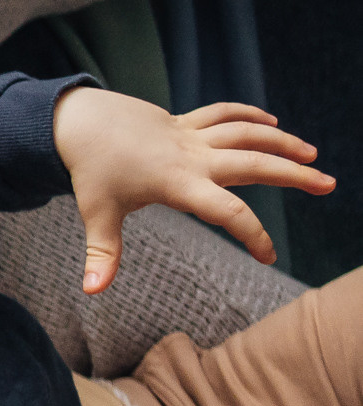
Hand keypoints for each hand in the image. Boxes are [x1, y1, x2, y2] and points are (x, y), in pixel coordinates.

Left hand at [52, 88, 333, 293]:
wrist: (77, 122)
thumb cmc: (89, 172)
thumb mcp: (95, 215)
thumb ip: (101, 254)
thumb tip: (91, 291)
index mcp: (178, 184)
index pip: (228, 211)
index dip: (252, 235)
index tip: (268, 257)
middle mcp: (192, 157)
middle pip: (253, 164)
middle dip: (293, 175)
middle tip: (328, 184)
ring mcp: (190, 136)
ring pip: (246, 134)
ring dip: (281, 142)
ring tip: (312, 155)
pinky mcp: (184, 121)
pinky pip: (224, 114)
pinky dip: (249, 116)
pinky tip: (273, 125)